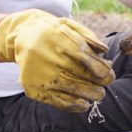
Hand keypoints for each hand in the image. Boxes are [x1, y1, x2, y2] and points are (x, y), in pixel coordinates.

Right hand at [0, 9, 114, 111]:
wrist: (23, 37)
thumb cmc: (54, 32)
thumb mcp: (70, 27)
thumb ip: (89, 38)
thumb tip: (105, 51)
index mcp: (57, 37)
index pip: (82, 55)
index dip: (99, 67)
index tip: (108, 72)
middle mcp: (47, 56)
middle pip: (79, 73)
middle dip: (99, 81)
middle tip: (108, 82)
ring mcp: (39, 74)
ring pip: (71, 89)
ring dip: (90, 94)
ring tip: (99, 94)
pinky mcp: (33, 88)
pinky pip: (57, 101)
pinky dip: (74, 105)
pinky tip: (84, 104)